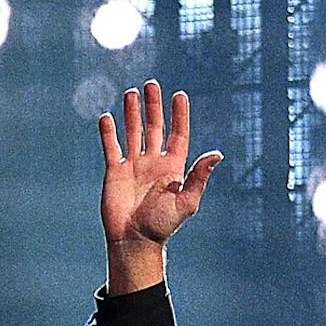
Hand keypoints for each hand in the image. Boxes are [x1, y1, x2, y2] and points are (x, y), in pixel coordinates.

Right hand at [98, 81, 222, 290]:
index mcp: (173, 168)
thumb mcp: (187, 201)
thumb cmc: (162, 225)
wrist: (135, 240)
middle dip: (153, 106)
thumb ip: (199, 177)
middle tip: (152, 84)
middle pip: (155, 127)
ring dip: (132, 113)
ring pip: (133, 132)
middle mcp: (154, 163)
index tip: (179, 95)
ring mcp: (134, 166)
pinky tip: (107, 117)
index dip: (179, 115)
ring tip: (131, 93)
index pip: (178, 134)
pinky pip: (111, 147)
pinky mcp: (115, 171)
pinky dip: (108, 132)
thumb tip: (217, 154)